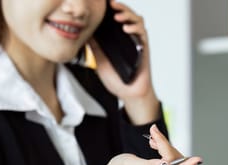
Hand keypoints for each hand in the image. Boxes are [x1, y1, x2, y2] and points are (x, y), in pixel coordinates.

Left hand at [88, 1, 157, 124]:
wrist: (129, 93)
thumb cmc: (117, 79)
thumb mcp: (100, 60)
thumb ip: (95, 47)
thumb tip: (84, 33)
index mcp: (116, 38)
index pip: (113, 18)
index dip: (109, 9)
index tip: (101, 3)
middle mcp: (127, 36)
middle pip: (125, 14)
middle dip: (118, 6)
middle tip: (109, 3)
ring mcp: (136, 40)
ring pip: (135, 19)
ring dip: (127, 14)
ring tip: (116, 15)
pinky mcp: (143, 47)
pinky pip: (142, 32)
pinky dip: (134, 28)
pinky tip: (126, 28)